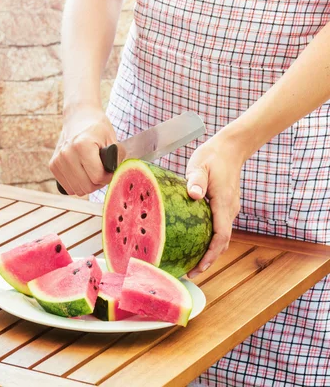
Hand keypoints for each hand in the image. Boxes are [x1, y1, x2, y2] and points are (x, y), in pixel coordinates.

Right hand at [49, 104, 116, 195]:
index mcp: (82, 145)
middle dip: (98, 183)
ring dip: (88, 185)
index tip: (110, 169)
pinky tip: (82, 172)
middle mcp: (66, 153)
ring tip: (92, 171)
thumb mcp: (112, 139)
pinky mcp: (53, 165)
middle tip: (103, 172)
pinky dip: (77, 184)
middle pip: (87, 187)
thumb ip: (117, 158)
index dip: (108, 177)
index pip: (97, 177)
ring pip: (76, 190)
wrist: (79, 117)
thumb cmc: (97, 129)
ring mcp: (57, 160)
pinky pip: (68, 187)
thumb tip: (116, 175)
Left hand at [185, 134, 244, 277]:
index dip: (211, 254)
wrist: (230, 147)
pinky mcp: (225, 207)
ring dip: (209, 252)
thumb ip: (196, 180)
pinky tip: (195, 243)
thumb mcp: (200, 166)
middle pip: (222, 242)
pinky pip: (219, 229)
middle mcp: (229, 210)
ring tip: (191, 264)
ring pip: (222, 237)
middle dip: (208, 260)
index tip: (199, 267)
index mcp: (223, 203)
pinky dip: (210, 240)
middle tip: (190, 273)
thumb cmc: (212, 156)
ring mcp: (228, 209)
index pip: (221, 235)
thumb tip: (193, 194)